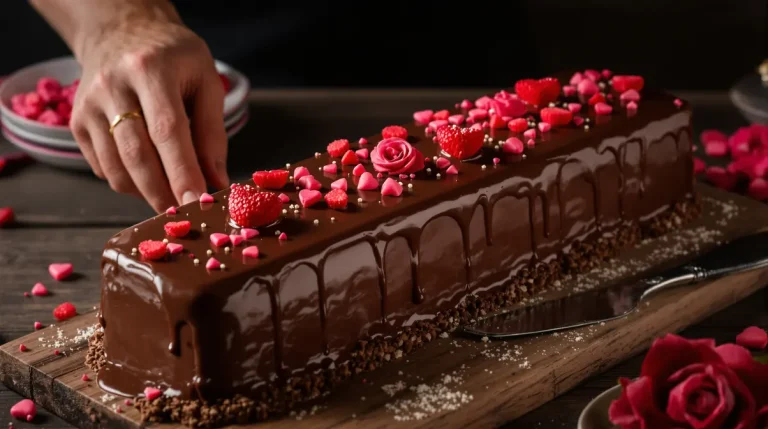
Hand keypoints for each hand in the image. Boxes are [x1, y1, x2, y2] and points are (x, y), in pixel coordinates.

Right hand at [69, 4, 228, 212]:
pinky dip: (128, 183)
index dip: (182, 172)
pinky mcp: (75, 124)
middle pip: (137, 155)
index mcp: (150, 70)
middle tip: (185, 216)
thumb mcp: (205, 80)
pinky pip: (104, 168)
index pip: (167, 131)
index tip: (197, 203)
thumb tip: (217, 183)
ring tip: (171, 197)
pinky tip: (148, 176)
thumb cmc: (173, 59)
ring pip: (117, 169)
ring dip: (146, 193)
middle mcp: (112, 86)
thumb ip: (213, 133)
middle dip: (163, 194)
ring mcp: (88, 106)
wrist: (121, 34)